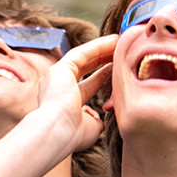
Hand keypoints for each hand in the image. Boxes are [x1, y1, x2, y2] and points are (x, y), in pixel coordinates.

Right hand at [39, 34, 115, 153]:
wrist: (56, 132)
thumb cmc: (72, 135)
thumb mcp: (91, 127)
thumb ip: (96, 118)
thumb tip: (99, 116)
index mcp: (64, 102)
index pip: (88, 85)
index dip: (103, 77)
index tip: (118, 70)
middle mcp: (57, 87)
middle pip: (84, 68)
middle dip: (103, 60)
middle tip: (120, 52)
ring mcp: (56, 76)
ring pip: (83, 57)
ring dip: (102, 49)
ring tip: (119, 41)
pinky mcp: (60, 68)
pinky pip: (82, 53)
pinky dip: (98, 46)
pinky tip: (113, 40)